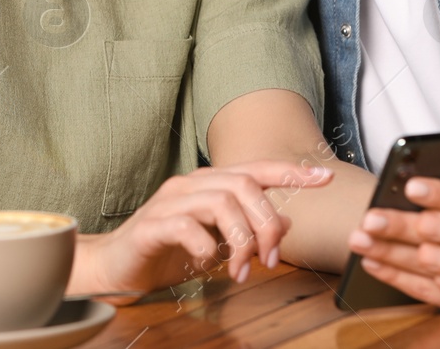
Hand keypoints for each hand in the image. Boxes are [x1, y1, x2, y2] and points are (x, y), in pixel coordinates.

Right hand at [73, 162, 331, 296]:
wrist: (114, 266)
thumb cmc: (167, 252)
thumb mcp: (216, 242)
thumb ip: (247, 229)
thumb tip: (287, 225)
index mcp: (210, 184)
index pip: (257, 169)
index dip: (292, 171)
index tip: (324, 177)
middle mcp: (192, 185)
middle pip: (245, 185)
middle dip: (266, 223)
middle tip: (269, 260)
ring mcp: (170, 202)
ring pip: (222, 201)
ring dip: (241, 239)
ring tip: (241, 270)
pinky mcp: (152, 225)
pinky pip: (188, 226)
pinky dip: (207, 245)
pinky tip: (207, 262)